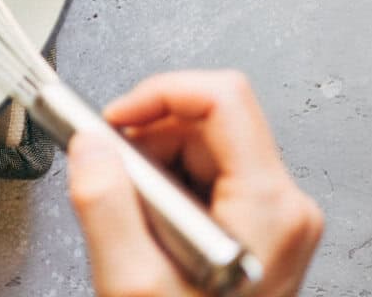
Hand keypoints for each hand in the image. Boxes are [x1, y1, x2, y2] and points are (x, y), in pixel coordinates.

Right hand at [66, 70, 322, 296]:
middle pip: (206, 118)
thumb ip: (105, 206)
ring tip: (129, 213)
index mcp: (266, 207)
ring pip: (202, 141)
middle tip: (109, 174)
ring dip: (150, 162)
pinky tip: (146, 223)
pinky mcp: (257, 221)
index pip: (221, 97)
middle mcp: (282, 203)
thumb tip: (89, 145)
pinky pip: (205, 171)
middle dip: (146, 137)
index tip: (112, 121)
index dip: (157, 94)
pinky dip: (163, 182)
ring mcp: (273, 213)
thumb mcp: (132, 284)